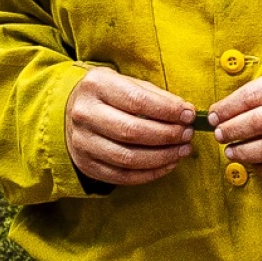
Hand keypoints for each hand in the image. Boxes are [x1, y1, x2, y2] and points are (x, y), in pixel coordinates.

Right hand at [66, 68, 193, 186]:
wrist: (72, 111)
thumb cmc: (110, 96)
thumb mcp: (128, 83)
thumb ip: (156, 96)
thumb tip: (186, 113)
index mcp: (96, 85)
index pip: (137, 100)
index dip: (167, 110)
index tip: (189, 116)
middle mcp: (84, 113)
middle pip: (132, 131)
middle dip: (167, 135)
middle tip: (187, 135)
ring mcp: (81, 142)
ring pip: (128, 158)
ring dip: (162, 157)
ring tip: (182, 151)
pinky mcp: (86, 164)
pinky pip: (122, 176)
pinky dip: (150, 174)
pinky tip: (168, 164)